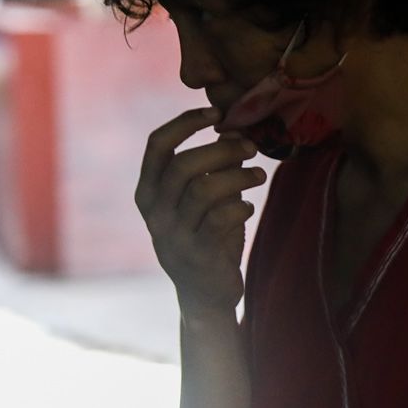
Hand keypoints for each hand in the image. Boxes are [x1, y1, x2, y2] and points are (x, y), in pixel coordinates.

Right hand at [135, 108, 264, 312]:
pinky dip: (240, 206)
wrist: (204, 295)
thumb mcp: (202, 201)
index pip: (157, 146)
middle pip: (184, 165)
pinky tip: (248, 207)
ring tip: (260, 175)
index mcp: (148, 193)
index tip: (216, 112)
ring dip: (238, 176)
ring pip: (204, 190)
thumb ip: (212, 169)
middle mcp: (154, 213)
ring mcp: (173, 236)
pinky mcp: (197, 255)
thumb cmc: (206, 238)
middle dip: (221, 149)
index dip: (185, 123)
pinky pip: (221, 218)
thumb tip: (236, 131)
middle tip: (251, 147)